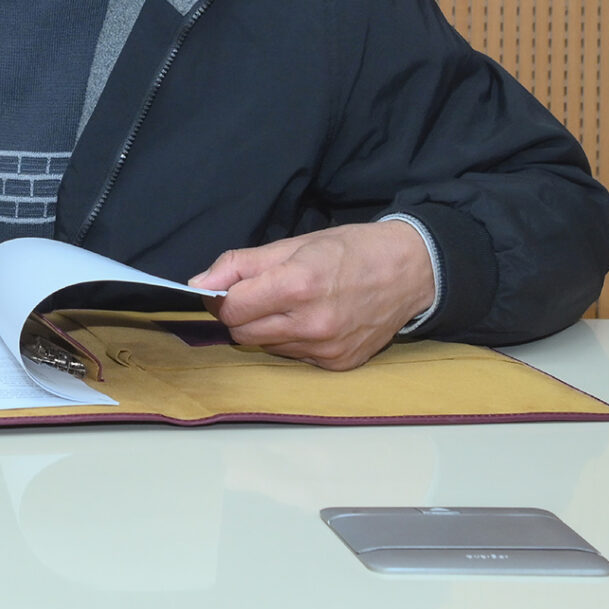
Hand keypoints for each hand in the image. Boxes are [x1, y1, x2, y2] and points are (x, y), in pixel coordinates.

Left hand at [190, 222, 435, 370]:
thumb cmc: (350, 250)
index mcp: (297, 286)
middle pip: (242, 333)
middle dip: (240, 314)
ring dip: (266, 328)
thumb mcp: (292, 244)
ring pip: (266, 346)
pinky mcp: (339, 364)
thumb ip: (240, 264)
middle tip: (259, 294)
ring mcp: (327, 349)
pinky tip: (312, 320)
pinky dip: (292, 340)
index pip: (231, 309)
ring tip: (291, 304)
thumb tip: (198, 284)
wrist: (410, 271)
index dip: (221, 297)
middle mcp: (312, 324)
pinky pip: (294, 356)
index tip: (227, 288)